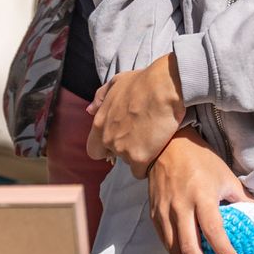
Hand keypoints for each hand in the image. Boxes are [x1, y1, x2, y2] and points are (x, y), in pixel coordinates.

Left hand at [86, 53, 185, 174]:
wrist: (164, 87)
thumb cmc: (142, 82)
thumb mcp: (116, 83)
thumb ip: (101, 98)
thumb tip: (90, 110)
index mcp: (100, 123)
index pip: (94, 149)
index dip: (105, 148)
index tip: (120, 140)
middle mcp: (108, 139)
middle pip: (114, 156)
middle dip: (125, 149)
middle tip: (141, 136)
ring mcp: (122, 150)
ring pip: (129, 162)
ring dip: (138, 154)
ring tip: (152, 139)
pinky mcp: (139, 158)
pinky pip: (140, 171)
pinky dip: (147, 164)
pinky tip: (156, 151)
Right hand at [148, 128, 246, 253]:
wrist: (165, 145)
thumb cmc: (200, 160)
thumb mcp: (226, 176)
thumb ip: (243, 200)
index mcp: (201, 195)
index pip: (213, 230)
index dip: (224, 252)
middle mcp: (180, 207)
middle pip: (189, 249)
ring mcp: (164, 212)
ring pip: (174, 252)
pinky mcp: (154, 216)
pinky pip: (166, 244)